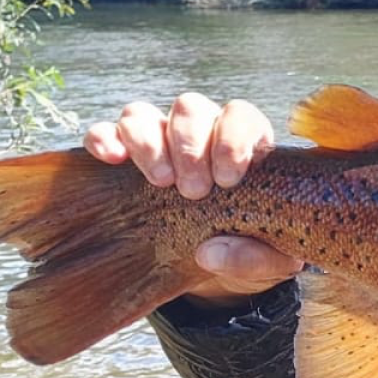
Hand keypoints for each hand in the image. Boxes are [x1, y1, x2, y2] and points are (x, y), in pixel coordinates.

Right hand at [83, 92, 302, 306]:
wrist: (221, 270)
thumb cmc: (254, 249)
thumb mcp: (274, 263)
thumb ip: (259, 258)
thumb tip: (211, 252)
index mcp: (247, 145)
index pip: (240, 115)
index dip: (232, 138)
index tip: (228, 179)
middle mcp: (202, 133)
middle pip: (189, 108)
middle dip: (190, 147)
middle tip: (193, 191)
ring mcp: (160, 142)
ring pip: (144, 114)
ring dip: (148, 143)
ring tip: (159, 181)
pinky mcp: (126, 158)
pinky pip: (106, 132)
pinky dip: (104, 138)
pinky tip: (111, 159)